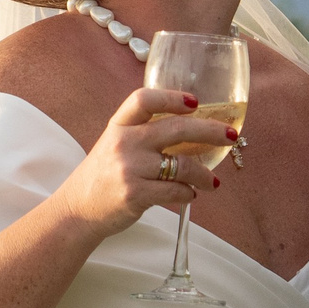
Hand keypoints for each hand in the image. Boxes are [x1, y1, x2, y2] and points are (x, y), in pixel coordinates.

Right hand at [52, 86, 230, 234]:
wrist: (78, 210)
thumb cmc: (103, 176)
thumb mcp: (115, 144)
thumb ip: (144, 133)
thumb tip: (193, 130)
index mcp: (119, 125)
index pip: (144, 100)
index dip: (172, 97)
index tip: (196, 102)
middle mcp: (124, 143)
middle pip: (176, 128)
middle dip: (210, 131)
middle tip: (230, 136)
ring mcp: (129, 169)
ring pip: (183, 165)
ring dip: (204, 174)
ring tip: (211, 181)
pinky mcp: (135, 194)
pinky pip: (176, 190)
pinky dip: (189, 193)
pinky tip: (190, 195)